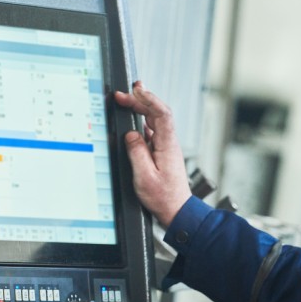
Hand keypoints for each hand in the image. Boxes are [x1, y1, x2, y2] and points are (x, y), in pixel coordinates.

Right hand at [113, 81, 192, 227]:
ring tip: (129, 99)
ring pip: (155, 120)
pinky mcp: (162, 153)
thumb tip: (131, 135)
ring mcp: (166, 147)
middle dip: (141, 100)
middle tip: (124, 94)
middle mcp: (169, 143)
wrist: (177, 210)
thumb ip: (137, 152)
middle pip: (157, 113)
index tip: (134, 91)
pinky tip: (134, 121)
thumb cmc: (164, 198)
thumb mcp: (144, 177)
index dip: (148, 99)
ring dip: (142, 108)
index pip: (161, 113)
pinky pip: (153, 131)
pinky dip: (143, 121)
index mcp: (167, 145)